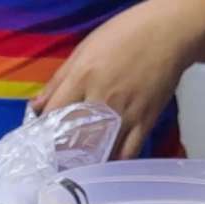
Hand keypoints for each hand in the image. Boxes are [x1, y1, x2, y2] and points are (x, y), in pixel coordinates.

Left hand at [32, 0, 204, 158]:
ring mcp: (125, 113)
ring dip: (87, 164)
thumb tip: (36, 108)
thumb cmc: (123, 36)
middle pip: (74, 138)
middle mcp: (101, 99)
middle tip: (56, 163)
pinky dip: (114, 163)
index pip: (53, 115)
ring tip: (78, 169)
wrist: (168, 33)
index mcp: (82, 78)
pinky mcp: (145, 122)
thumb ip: (58, 81)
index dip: (43, 133)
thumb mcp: (83, 50)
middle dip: (61, 155)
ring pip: (100, 151)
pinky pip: (128, 153)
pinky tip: (106, 166)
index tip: (40, 143)